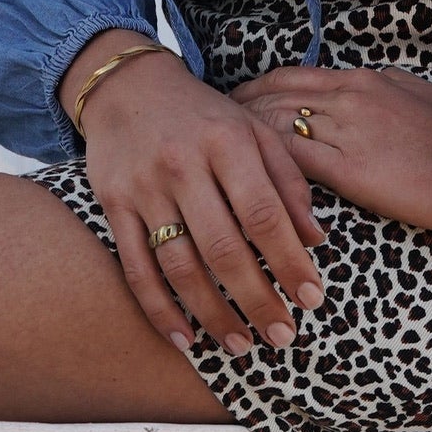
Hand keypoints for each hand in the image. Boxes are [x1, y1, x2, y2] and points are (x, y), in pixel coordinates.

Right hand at [61, 31, 325, 356]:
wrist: (127, 85)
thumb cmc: (202, 114)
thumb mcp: (252, 128)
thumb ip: (288, 178)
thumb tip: (316, 239)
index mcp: (226, 141)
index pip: (263, 212)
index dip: (290, 261)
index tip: (312, 299)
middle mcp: (184, 164)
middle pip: (223, 247)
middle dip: (257, 299)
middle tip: (283, 337)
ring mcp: (145, 187)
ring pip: (180, 265)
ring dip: (213, 314)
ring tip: (241, 346)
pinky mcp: (114, 204)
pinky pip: (136, 268)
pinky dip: (160, 310)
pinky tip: (185, 339)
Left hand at [231, 65, 431, 235]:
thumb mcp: (415, 92)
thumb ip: (380, 90)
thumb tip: (360, 89)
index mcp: (362, 80)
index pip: (291, 78)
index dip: (257, 90)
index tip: (235, 103)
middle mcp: (348, 97)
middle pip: (274, 97)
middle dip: (239, 111)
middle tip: (211, 129)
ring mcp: (348, 131)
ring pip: (277, 124)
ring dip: (244, 138)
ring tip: (219, 156)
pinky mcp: (353, 170)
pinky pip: (296, 161)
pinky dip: (267, 166)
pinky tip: (249, 179)